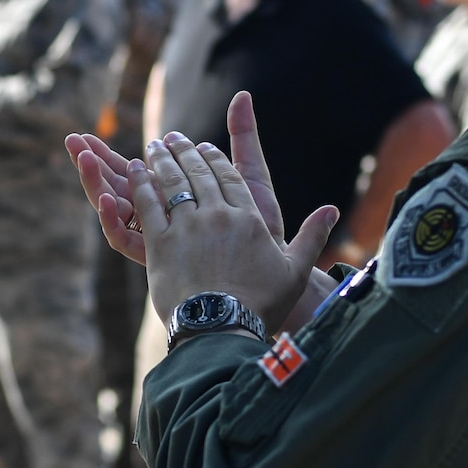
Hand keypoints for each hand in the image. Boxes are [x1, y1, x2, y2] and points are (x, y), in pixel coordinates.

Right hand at [69, 90, 287, 265]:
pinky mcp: (161, 257)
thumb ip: (242, 138)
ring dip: (96, 183)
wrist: (276, 272)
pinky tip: (106, 198)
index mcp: (175, 198)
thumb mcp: (251, 177)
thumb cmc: (264, 227)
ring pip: (117, 210)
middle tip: (72, 141)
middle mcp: (162, 219)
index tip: (88, 135)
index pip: (132, 172)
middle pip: (116, 188)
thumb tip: (242, 95)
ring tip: (83, 158)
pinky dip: (113, 220)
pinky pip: (127, 240)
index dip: (108, 154)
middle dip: (94, 163)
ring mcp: (159, 238)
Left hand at [133, 131, 336, 332]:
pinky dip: (141, 184)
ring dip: (162, 161)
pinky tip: (135, 170)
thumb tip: (332, 210)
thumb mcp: (295, 270)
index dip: (215, 159)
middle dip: (185, 151)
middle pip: (199, 174)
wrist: (222, 328)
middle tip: (173, 138)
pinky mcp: (161, 243)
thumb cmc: (261, 304)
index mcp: (249, 218)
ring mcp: (188, 228)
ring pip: (173, 183)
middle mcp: (218, 216)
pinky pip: (148, 204)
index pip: (230, 177)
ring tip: (154, 147)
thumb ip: (312, 236)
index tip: (204, 147)